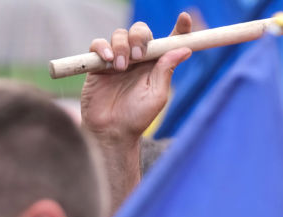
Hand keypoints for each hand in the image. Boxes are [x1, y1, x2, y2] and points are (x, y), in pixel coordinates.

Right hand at [80, 12, 193, 143]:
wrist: (111, 131)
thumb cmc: (137, 117)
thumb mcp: (157, 95)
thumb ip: (166, 70)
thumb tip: (185, 49)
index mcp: (155, 65)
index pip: (168, 41)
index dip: (179, 28)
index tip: (185, 19)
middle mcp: (137, 59)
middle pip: (140, 31)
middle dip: (140, 36)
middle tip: (138, 55)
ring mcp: (117, 59)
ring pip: (119, 35)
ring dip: (121, 46)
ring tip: (120, 67)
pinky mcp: (98, 64)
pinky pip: (98, 44)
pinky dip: (102, 47)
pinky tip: (108, 61)